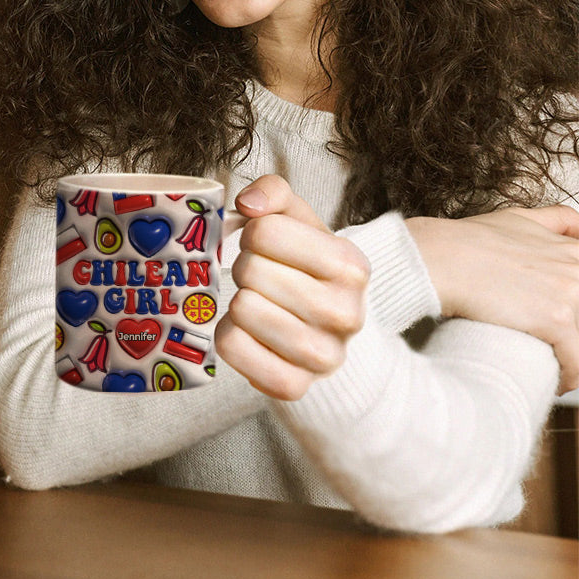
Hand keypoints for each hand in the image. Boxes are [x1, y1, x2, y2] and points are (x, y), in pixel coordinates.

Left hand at [215, 175, 369, 400]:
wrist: (326, 329)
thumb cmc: (304, 266)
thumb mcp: (298, 220)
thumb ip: (274, 192)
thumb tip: (247, 203)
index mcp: (351, 265)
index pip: (264, 231)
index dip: (253, 233)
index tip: (265, 245)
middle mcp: (346, 313)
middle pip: (249, 271)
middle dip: (245, 268)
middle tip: (259, 277)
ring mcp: (323, 357)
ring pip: (241, 309)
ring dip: (237, 301)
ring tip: (257, 302)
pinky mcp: (294, 386)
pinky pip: (232, 347)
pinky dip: (228, 334)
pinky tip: (248, 331)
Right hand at [407, 206, 578, 393]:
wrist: (438, 257)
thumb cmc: (465, 241)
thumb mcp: (515, 218)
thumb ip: (553, 220)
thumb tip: (576, 224)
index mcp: (570, 249)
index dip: (572, 305)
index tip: (564, 318)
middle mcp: (576, 268)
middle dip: (572, 331)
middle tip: (554, 342)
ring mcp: (570, 293)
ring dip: (573, 356)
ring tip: (556, 367)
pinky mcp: (557, 319)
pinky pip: (577, 363)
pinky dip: (569, 377)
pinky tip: (555, 380)